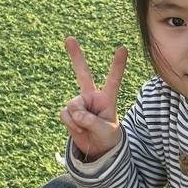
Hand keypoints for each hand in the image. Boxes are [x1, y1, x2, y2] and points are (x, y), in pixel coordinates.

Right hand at [60, 37, 127, 160]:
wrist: (97, 149)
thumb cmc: (108, 137)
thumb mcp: (105, 131)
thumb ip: (92, 122)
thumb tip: (76, 114)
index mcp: (107, 99)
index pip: (113, 80)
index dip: (117, 66)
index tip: (123, 49)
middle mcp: (92, 96)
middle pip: (83, 73)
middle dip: (75, 56)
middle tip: (69, 38)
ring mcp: (79, 103)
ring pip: (73, 104)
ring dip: (78, 120)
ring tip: (86, 128)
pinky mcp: (69, 112)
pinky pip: (65, 114)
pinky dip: (71, 125)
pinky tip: (78, 130)